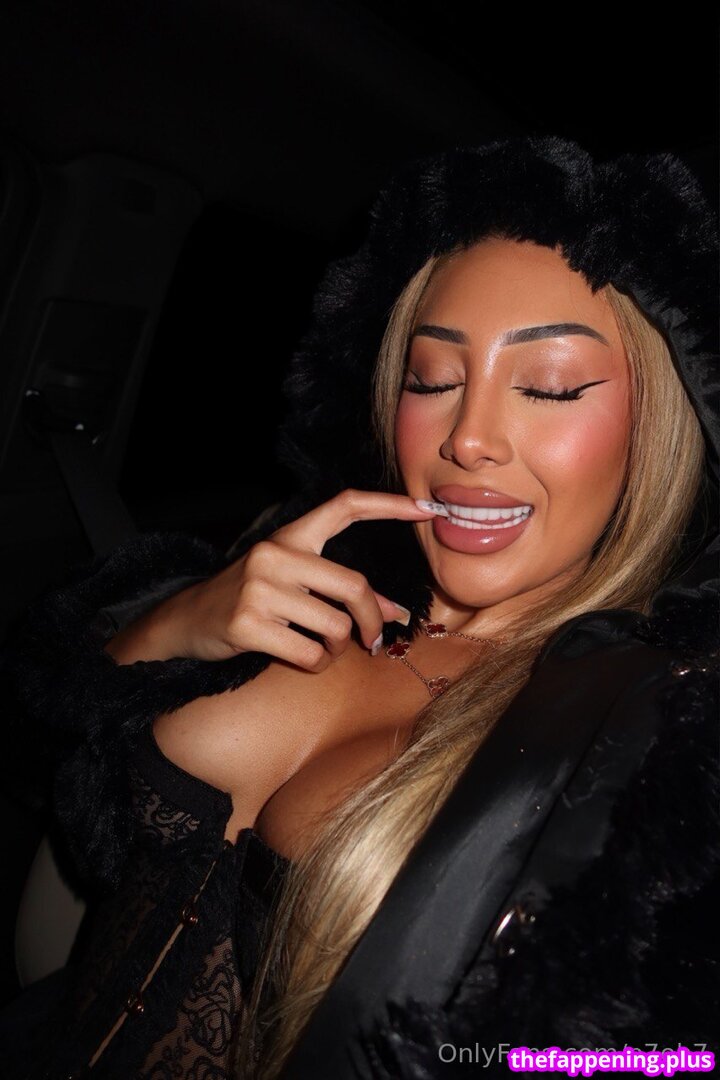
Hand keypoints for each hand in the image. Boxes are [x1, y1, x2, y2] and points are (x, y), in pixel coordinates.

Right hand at [106, 489, 437, 669]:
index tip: (426, 509)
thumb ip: (340, 591)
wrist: (187, 620)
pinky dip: (317, 664)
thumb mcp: (293, 584)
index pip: (345, 506)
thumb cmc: (251, 599)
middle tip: (377, 639)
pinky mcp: (248, 624)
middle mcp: (276, 555)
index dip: (388, 505)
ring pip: (335, 626)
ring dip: (339, 647)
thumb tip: (397, 613)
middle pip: (353, 585)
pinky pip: (310, 654)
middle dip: (373, 619)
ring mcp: (260, 589)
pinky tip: (303, 658)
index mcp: (290, 536)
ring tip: (323, 648)